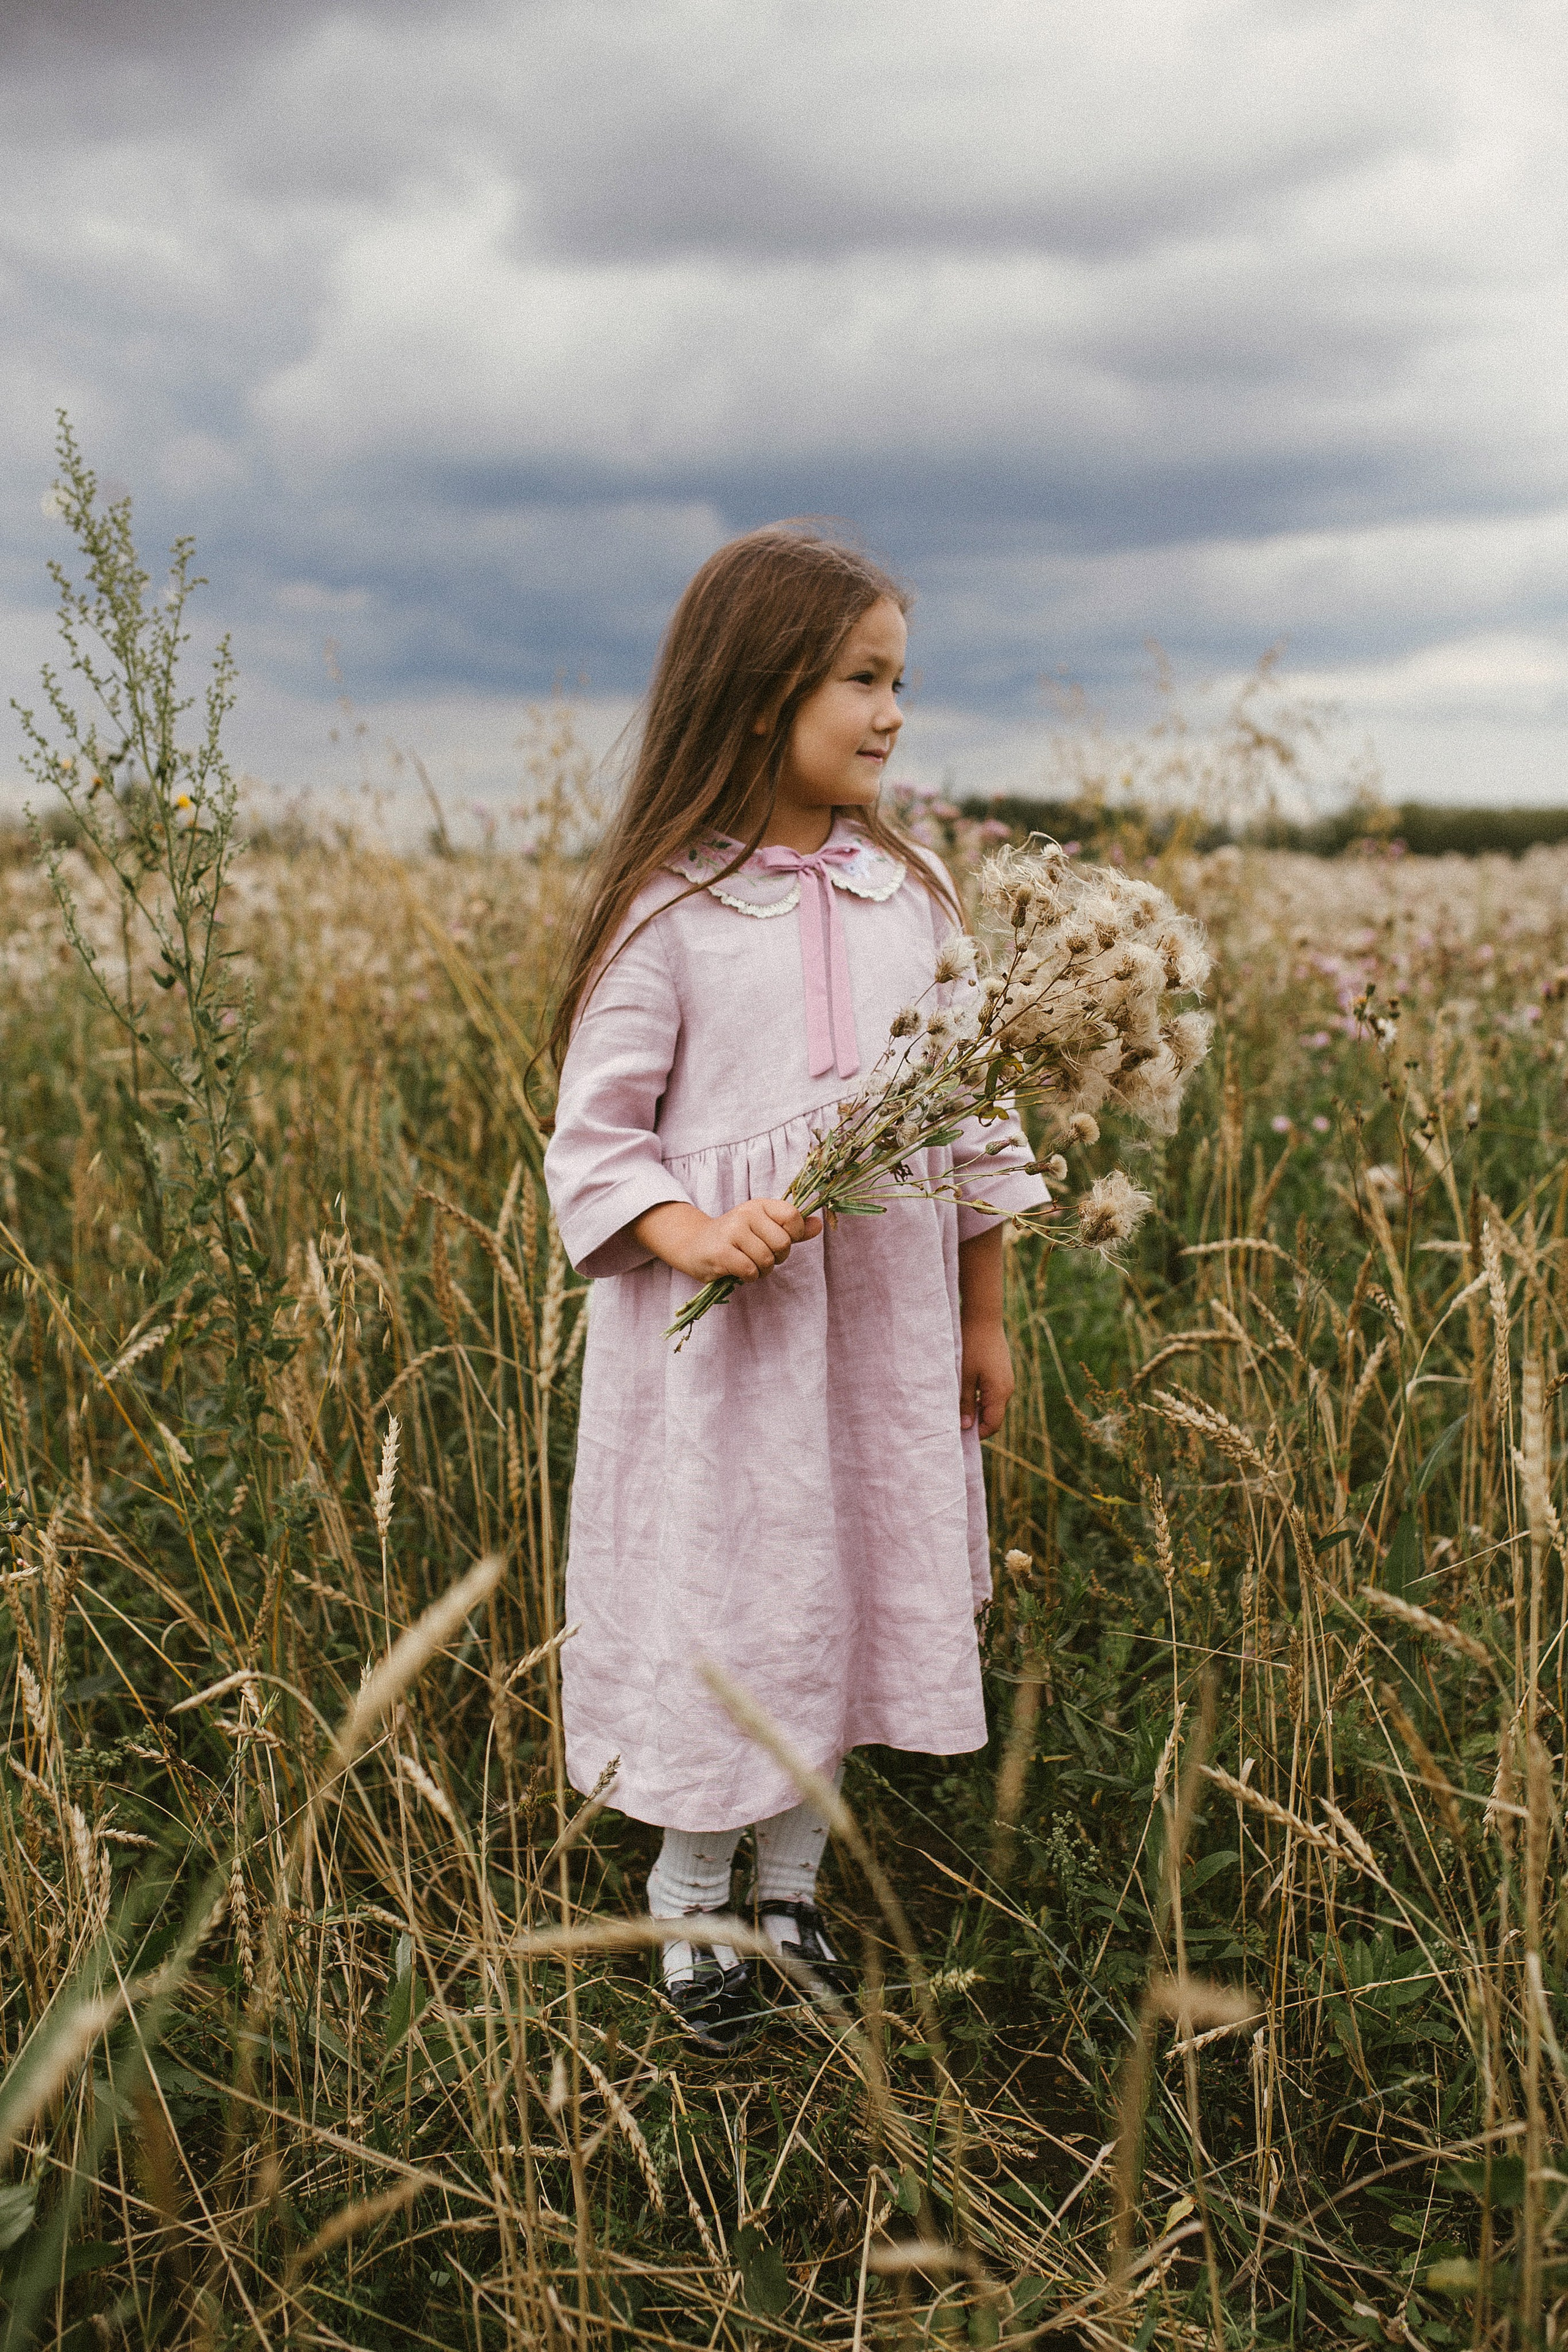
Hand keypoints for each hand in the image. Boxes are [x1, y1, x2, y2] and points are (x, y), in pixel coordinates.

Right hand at [634, 1197, 822, 1283]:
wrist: (693, 1244)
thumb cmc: (734, 1238)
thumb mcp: (763, 1227)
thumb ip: (792, 1228)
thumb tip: (819, 1225)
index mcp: (760, 1205)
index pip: (793, 1217)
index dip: (794, 1236)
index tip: (780, 1241)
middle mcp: (746, 1214)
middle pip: (783, 1244)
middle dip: (777, 1258)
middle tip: (761, 1257)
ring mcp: (732, 1231)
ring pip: (767, 1260)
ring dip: (762, 1271)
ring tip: (749, 1264)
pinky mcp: (720, 1252)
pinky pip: (750, 1270)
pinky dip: (749, 1277)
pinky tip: (739, 1271)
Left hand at [959, 1318, 1014, 1435]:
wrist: (984, 1318)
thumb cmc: (972, 1346)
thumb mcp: (964, 1376)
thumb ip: (965, 1402)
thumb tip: (965, 1426)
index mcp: (1000, 1393)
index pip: (992, 1425)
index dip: (977, 1434)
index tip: (958, 1434)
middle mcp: (1007, 1389)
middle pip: (993, 1416)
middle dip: (975, 1422)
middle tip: (955, 1421)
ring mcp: (1006, 1380)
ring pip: (992, 1404)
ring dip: (976, 1408)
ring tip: (958, 1405)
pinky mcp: (1002, 1372)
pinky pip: (993, 1392)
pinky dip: (980, 1396)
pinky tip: (965, 1389)